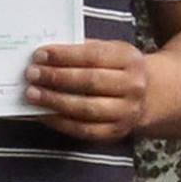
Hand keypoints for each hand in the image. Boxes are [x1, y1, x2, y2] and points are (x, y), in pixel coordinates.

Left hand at [24, 41, 148, 140]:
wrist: (149, 95)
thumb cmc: (119, 68)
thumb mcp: (111, 50)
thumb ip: (84, 49)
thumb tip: (47, 55)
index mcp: (130, 59)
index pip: (93, 55)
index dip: (64, 55)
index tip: (40, 55)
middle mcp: (132, 86)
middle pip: (89, 82)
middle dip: (56, 77)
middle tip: (31, 74)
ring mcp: (126, 112)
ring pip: (86, 108)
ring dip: (54, 101)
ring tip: (32, 94)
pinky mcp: (116, 132)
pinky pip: (84, 129)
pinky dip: (60, 122)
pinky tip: (43, 113)